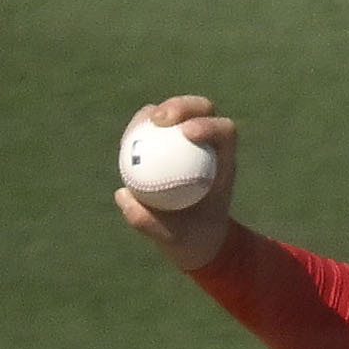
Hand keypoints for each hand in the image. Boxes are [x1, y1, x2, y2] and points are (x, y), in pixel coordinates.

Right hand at [117, 96, 244, 264]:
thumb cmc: (191, 241)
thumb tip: (123, 194)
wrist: (194, 242)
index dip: (208, 124)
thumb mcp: (172, 240)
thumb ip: (149, 221)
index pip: (225, 132)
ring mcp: (189, 143)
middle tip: (159, 119)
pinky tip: (127, 141)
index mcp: (224, 163)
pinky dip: (141, 130)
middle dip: (182, 106)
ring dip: (157, 112)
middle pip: (202, 109)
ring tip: (138, 126)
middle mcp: (210, 147)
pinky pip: (155, 131)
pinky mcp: (169, 146)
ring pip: (176, 114)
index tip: (187, 132)